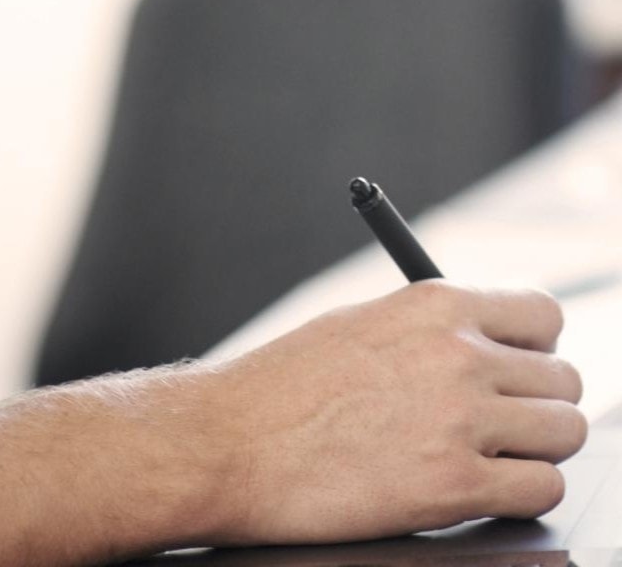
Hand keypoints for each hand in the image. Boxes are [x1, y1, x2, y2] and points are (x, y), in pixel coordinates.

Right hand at [183, 282, 586, 543]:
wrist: (234, 442)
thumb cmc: (285, 385)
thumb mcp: (363, 323)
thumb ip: (432, 330)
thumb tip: (488, 347)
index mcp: (434, 304)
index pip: (543, 314)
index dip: (536, 347)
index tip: (519, 368)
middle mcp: (458, 354)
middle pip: (564, 378)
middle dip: (539, 403)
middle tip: (503, 423)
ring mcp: (461, 420)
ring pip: (565, 434)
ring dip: (537, 450)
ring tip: (493, 458)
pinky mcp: (455, 486)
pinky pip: (542, 489)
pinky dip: (521, 493)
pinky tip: (483, 489)